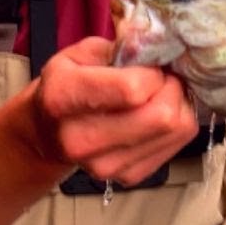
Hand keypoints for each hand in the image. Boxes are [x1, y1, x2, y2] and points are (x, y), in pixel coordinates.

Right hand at [28, 37, 198, 185]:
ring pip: (176, 131)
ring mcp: (104, 165)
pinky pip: (176, 146)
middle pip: (161, 116)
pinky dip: (176, 126)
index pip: (132, 89)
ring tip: (159, 95)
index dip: (152, 72)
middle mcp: (80, 139)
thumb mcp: (81, 53)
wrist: (47, 133)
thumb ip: (120, 47)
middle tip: (162, 79)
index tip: (148, 66)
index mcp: (64, 97)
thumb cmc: (67, 84)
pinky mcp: (127, 177)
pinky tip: (156, 115)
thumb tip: (161, 47)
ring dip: (178, 106)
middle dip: (172, 88)